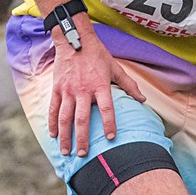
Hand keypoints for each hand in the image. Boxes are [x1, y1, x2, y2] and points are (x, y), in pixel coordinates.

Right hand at [48, 31, 145, 156]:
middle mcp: (83, 90)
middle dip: (82, 139)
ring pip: (65, 118)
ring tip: (66, 152)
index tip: (111, 138)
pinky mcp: (57, 88)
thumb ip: (128, 84)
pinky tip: (53, 135)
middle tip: (83, 155)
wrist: (74, 39)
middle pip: (82, 119)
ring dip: (65, 136)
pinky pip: (53, 109)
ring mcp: (68, 90)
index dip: (109, 124)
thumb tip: (143, 99)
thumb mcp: (114, 67)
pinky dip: (52, 123)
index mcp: (100, 85)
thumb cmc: (97, 54)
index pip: (106, 108)